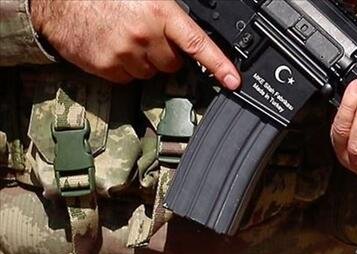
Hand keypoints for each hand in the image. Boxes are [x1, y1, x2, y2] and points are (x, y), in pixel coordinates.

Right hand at [29, 0, 239, 88]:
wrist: (59, 0)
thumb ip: (170, 17)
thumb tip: (190, 39)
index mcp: (160, 12)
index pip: (197, 43)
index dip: (219, 65)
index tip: (234, 81)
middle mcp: (145, 34)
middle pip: (173, 63)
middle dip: (165, 53)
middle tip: (146, 35)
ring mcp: (125, 53)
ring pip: (151, 73)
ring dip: (143, 61)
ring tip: (124, 38)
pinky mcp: (107, 67)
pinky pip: (128, 79)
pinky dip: (124, 68)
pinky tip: (112, 47)